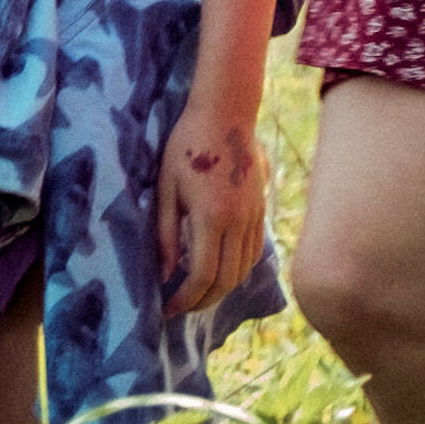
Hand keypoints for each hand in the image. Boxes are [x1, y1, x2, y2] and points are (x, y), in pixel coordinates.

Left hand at [159, 93, 270, 320]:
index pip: (202, 276)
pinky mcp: (261, 210)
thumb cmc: (186, 146)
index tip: (166, 308)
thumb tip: (163, 275)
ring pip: (244, 270)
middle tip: (179, 307)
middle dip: (202, 302)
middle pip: (226, 280)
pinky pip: (253, 252)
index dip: (184, 300)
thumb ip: (165, 235)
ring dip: (221, 289)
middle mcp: (239, 222)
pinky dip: (236, 270)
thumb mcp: (166, 189)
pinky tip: (218, 269)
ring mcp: (254, 216)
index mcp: (212, 217)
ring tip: (197, 293)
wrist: (226, 115)